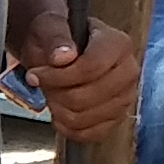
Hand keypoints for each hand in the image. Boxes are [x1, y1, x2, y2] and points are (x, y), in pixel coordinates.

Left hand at [19, 4, 143, 143]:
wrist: (59, 52)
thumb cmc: (56, 38)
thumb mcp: (50, 28)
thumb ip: (56, 39)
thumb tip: (63, 57)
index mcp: (118, 44)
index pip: (91, 68)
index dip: (58, 76)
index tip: (35, 75)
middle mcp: (128, 71)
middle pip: (88, 96)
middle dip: (56, 94)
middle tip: (43, 85)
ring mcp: (126, 97)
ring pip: (86, 117)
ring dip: (59, 111)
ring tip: (52, 96)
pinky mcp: (118, 117)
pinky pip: (92, 134)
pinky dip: (69, 128)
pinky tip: (60, 114)